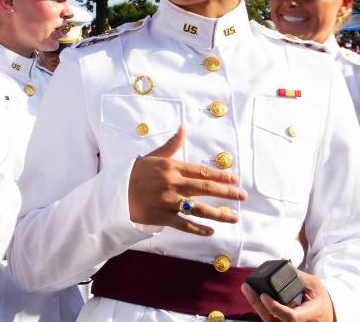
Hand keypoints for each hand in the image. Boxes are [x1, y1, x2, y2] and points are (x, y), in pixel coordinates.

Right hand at [128, 125, 246, 235]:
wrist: (116, 193)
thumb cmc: (136, 173)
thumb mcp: (154, 156)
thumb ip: (172, 145)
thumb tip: (183, 127)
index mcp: (172, 167)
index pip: (202, 171)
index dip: (221, 176)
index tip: (235, 180)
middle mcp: (173, 184)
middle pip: (205, 189)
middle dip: (227, 193)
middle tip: (243, 196)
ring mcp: (168, 202)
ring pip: (199, 209)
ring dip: (219, 214)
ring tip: (235, 217)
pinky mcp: (162, 217)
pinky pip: (184, 224)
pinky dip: (198, 229)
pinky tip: (211, 231)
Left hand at [241, 270, 334, 321]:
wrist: (326, 314)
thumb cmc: (320, 298)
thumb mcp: (314, 285)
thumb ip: (298, 275)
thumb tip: (282, 261)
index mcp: (310, 316)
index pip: (291, 317)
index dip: (275, 308)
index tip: (263, 295)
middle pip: (273, 321)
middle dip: (257, 305)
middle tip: (247, 288)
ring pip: (269, 321)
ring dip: (256, 305)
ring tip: (247, 289)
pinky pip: (269, 319)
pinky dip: (261, 307)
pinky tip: (253, 295)